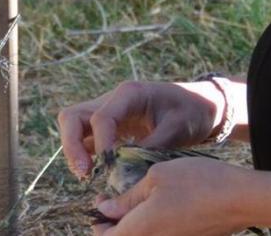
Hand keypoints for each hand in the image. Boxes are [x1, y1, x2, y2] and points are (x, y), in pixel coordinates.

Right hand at [58, 81, 220, 177]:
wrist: (199, 105)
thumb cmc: (190, 111)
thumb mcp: (178, 127)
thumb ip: (153, 146)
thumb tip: (127, 170)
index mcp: (129, 93)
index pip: (101, 117)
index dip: (102, 144)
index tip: (110, 167)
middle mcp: (112, 101)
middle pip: (73, 117)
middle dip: (72, 145)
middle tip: (84, 172)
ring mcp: (107, 113)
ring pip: (74, 128)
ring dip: (74, 151)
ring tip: (86, 176)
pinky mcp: (109, 128)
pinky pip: (86, 139)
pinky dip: (85, 155)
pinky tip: (96, 173)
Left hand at [91, 157, 257, 235]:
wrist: (244, 200)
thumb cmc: (200, 183)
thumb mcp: (158, 178)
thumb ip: (128, 197)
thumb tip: (105, 209)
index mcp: (140, 230)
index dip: (98, 223)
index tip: (101, 200)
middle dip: (112, 225)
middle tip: (116, 200)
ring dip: (133, 226)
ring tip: (139, 200)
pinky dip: (151, 227)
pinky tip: (158, 207)